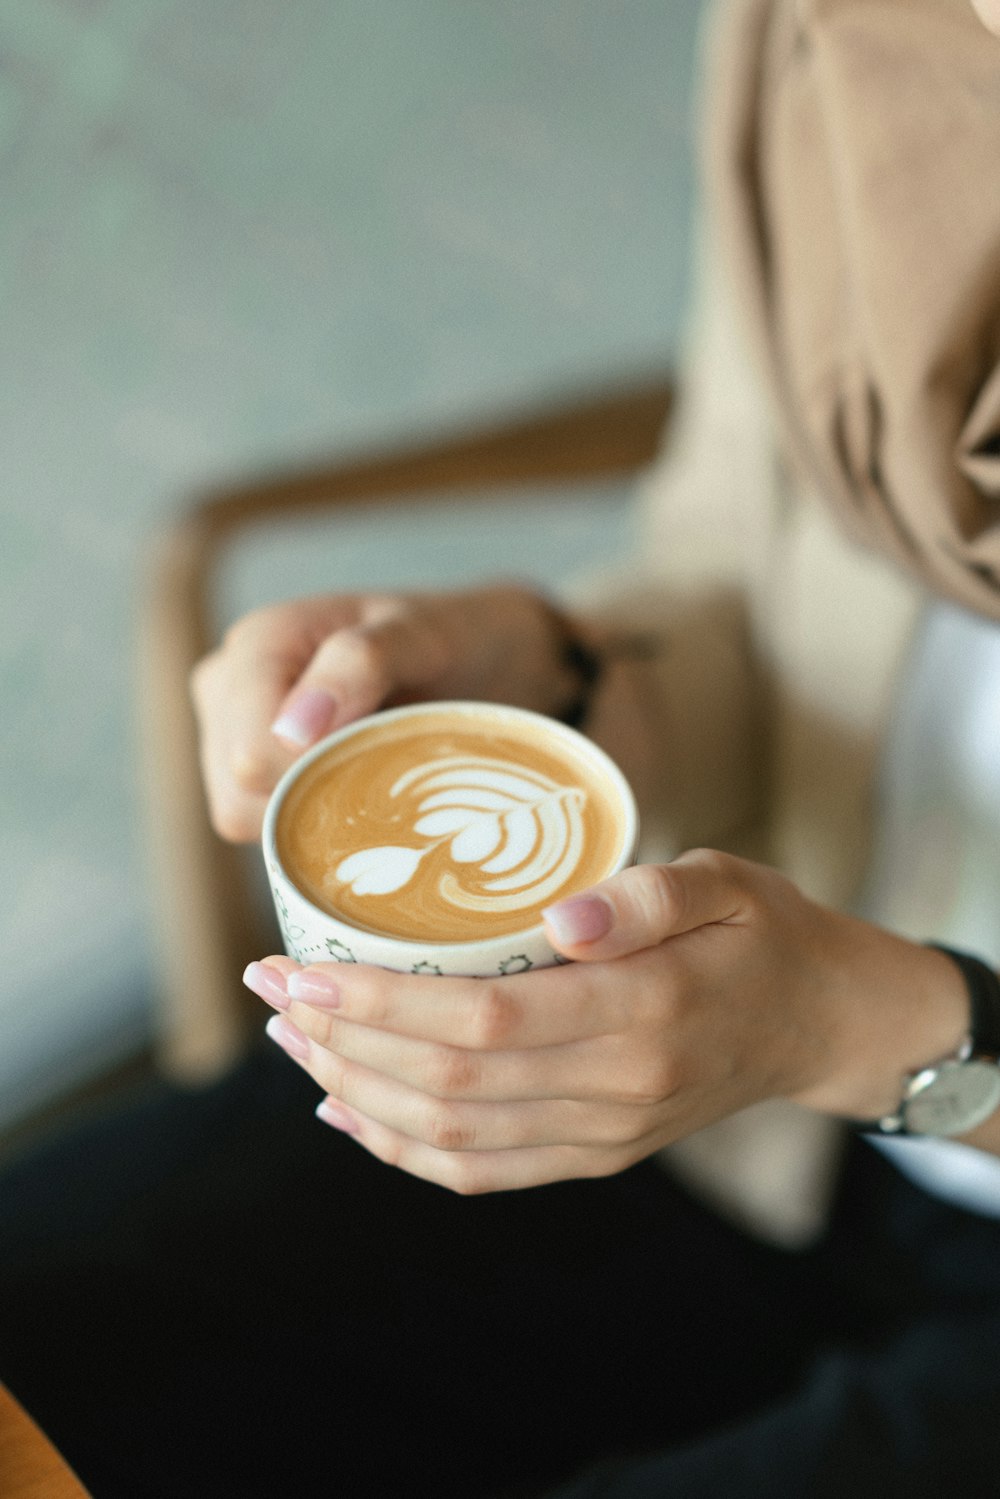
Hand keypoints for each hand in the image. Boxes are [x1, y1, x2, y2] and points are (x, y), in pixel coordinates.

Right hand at [192, 585, 581, 840]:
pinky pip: (262, 827)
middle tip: (382, 764)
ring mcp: (228, 730)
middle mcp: (226, 685)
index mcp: (257, 642)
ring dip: (313, 812)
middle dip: (314, 795)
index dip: (314, 775)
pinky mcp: (249, 771)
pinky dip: (311, 823)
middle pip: (240, 792)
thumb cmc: (448, 640)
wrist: (473, 660)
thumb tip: (290, 733)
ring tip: (369, 771)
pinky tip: (353, 789)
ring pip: (245, 817)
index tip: (380, 757)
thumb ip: (357, 666)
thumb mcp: (420, 638)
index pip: (250, 754)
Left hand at [242, 849, 969, 1192]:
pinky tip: (347, 1108)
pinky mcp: (596, 1154)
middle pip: (449, 1084)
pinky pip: (481, 1171)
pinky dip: (401, 1147)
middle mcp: (618, 1089)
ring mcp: (605, 1134)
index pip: (486, 1020)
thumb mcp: (726, 881)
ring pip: (452, 1136)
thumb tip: (559, 919)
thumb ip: (650, 897)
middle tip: (269, 986)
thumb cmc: (762, 932)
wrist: (818, 1022)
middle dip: (341, 1038)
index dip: (382, 1002)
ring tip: (289, 1035)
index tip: (302, 966)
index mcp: (647, 1011)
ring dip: (355, 1090)